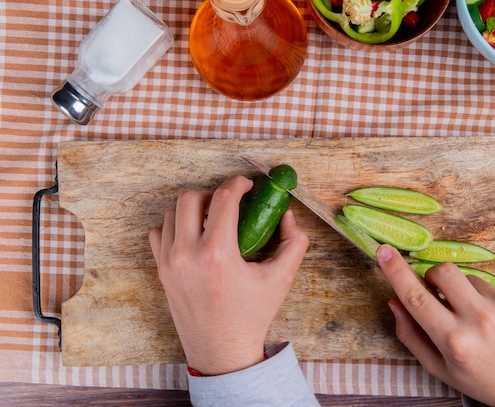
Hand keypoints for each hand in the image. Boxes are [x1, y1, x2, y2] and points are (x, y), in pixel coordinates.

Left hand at [149, 175, 308, 375]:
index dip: (238, 183)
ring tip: (212, 220)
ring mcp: (169, 263)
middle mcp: (187, 255)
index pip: (223, 199)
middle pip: (189, 198)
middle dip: (212, 194)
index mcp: (217, 254)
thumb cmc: (252, 316)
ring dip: (193, 209)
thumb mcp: (282, 279)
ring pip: (172, 213)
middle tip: (229, 204)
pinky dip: (174, 226)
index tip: (247, 185)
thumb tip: (288, 216)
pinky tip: (193, 236)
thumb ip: (294, 243)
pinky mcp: (161, 271)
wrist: (222, 351)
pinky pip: (158, 233)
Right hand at [377, 244, 494, 406]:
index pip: (416, 298)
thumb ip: (411, 335)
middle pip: (443, 272)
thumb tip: (394, 302)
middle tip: (438, 293)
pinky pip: (491, 285)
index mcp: (454, 341)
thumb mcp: (439, 367)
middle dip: (434, 276)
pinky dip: (486, 298)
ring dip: (463, 291)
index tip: (384, 251)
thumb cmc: (481, 378)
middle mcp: (479, 321)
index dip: (396, 271)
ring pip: (468, 278)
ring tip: (476, 318)